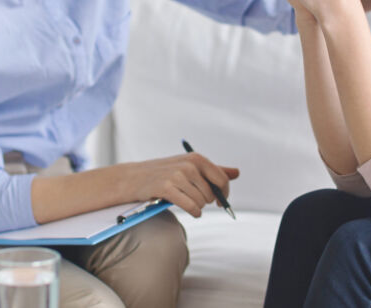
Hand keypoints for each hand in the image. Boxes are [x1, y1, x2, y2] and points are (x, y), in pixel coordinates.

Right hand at [123, 153, 238, 217]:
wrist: (132, 178)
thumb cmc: (164, 173)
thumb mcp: (189, 167)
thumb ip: (214, 170)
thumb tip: (237, 172)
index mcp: (196, 158)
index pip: (222, 179)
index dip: (224, 194)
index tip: (220, 202)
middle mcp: (189, 165)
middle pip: (211, 194)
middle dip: (206, 201)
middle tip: (194, 200)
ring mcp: (177, 175)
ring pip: (201, 201)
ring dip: (197, 207)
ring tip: (186, 203)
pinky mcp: (166, 188)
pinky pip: (191, 206)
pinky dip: (194, 212)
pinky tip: (192, 212)